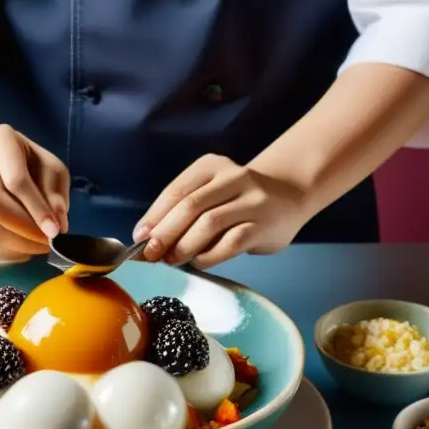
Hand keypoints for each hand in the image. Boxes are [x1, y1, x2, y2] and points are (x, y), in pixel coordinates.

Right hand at [0, 125, 69, 259]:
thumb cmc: (29, 167)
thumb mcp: (51, 170)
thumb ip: (56, 194)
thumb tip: (56, 225)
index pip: (15, 179)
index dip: (37, 209)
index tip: (55, 231)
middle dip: (26, 230)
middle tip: (47, 242)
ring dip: (19, 245)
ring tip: (38, 247)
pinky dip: (6, 252)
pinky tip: (20, 247)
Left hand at [133, 154, 309, 268]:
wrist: (289, 194)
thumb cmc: (237, 199)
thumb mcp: (210, 193)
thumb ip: (182, 212)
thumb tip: (147, 240)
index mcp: (210, 166)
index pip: (176, 191)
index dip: (154, 217)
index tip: (138, 239)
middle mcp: (232, 178)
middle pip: (190, 205)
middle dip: (165, 232)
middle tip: (150, 254)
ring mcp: (251, 200)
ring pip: (210, 223)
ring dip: (185, 245)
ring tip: (172, 260)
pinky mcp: (264, 225)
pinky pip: (232, 242)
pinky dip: (210, 255)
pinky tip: (199, 262)